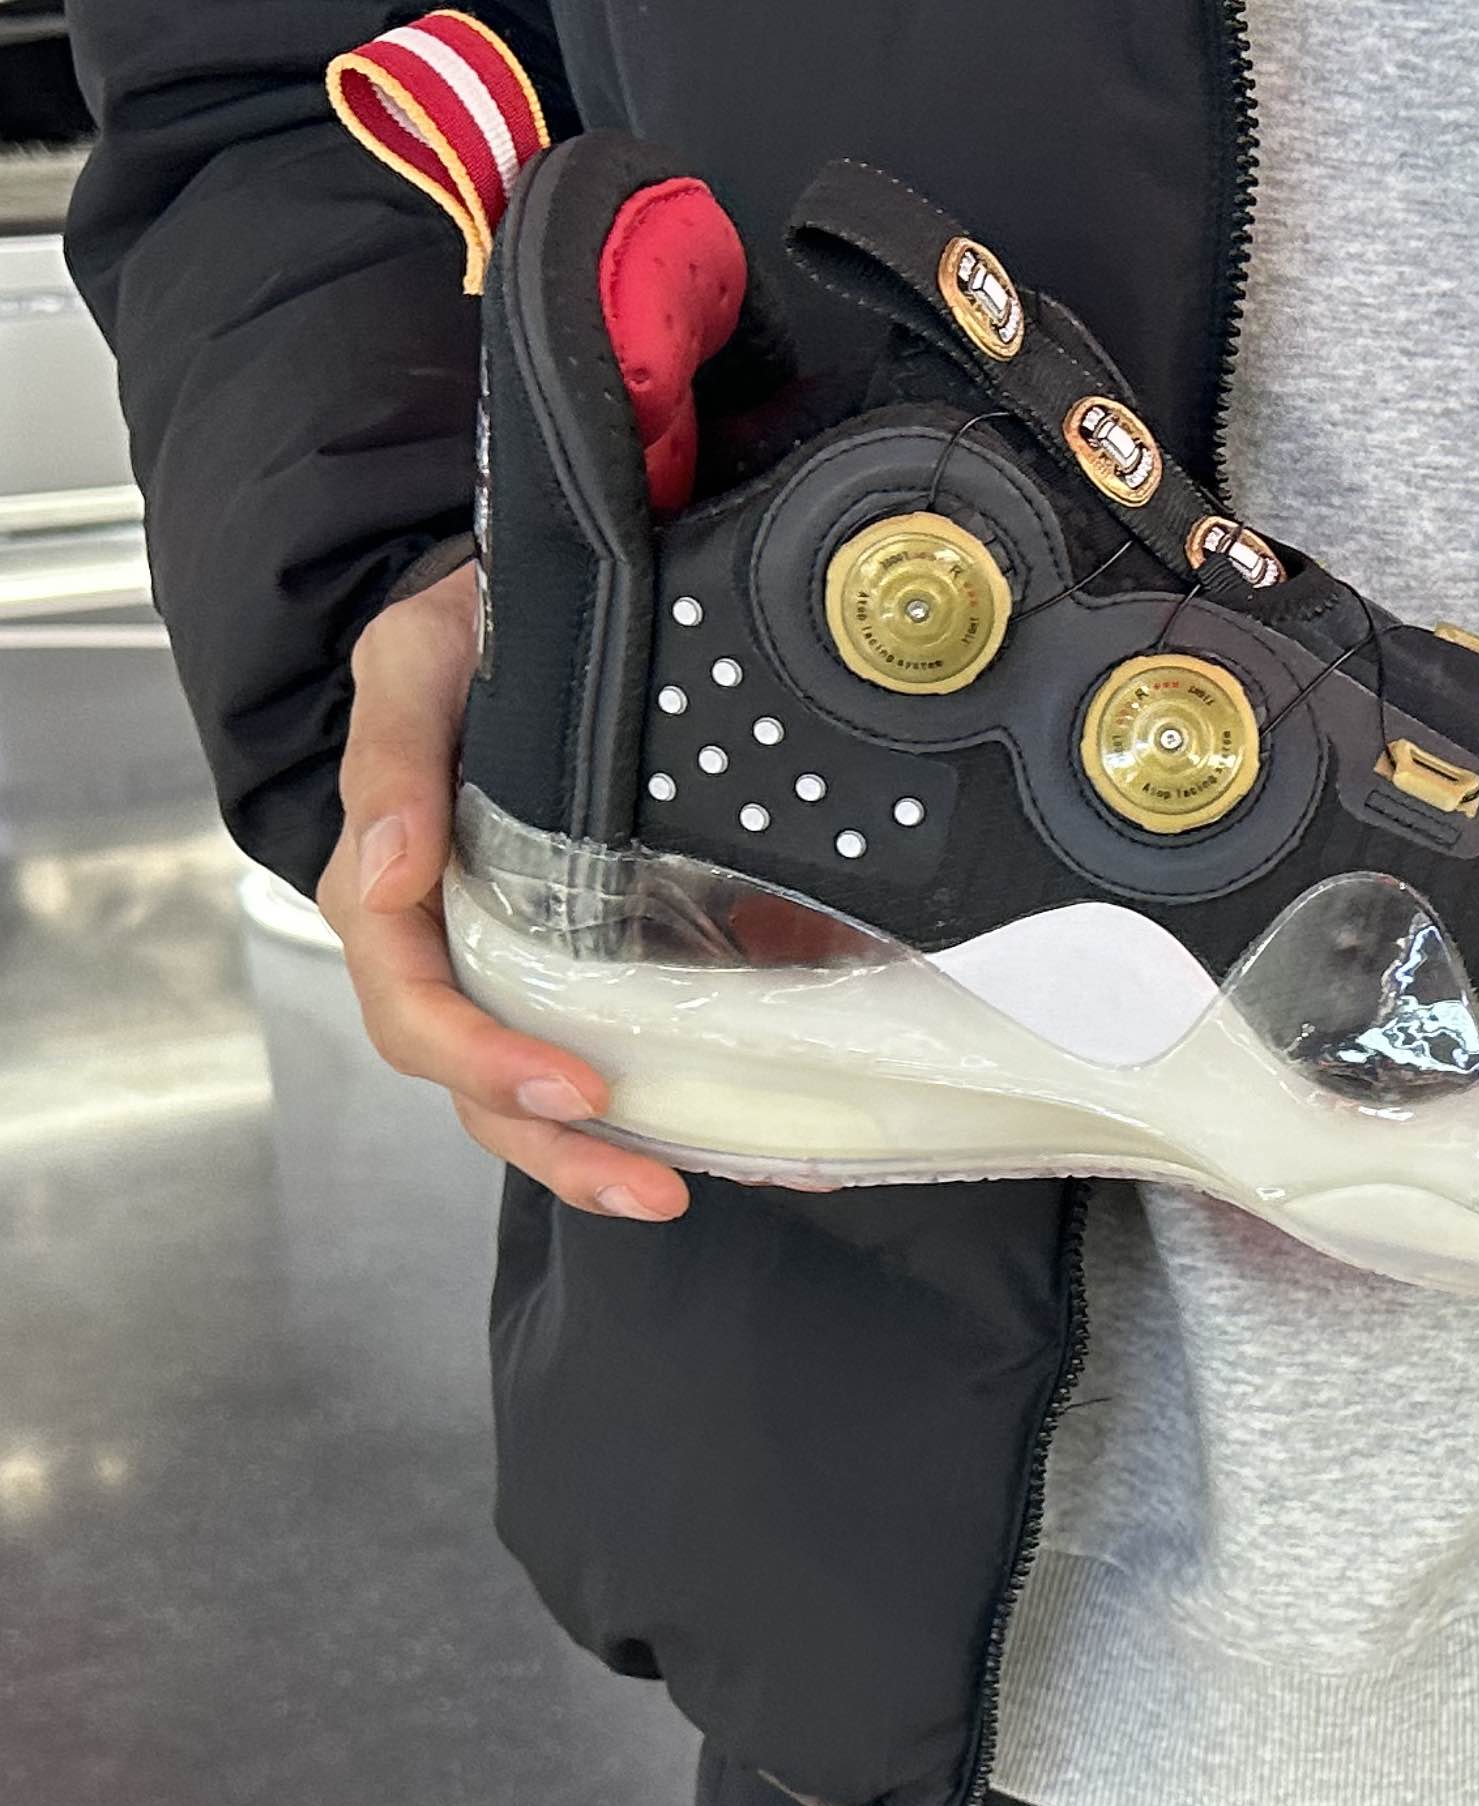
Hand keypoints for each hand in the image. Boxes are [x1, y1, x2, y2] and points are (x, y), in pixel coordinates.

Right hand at [313, 561, 689, 1221]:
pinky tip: (764, 1147)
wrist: (538, 611)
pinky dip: (687, 1113)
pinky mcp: (598, 973)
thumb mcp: (413, 659)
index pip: (414, 1006)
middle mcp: (454, 952)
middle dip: (560, 1149)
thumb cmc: (465, 635)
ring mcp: (526, 973)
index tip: (575, 1086)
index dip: (484, 1060)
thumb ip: (389, 756)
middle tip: (649, 1185)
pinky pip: (630, 1060)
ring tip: (686, 1194)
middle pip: (480, 1088)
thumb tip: (387, 871)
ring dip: (610, 1162)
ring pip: (544, 1102)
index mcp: (396, 895)